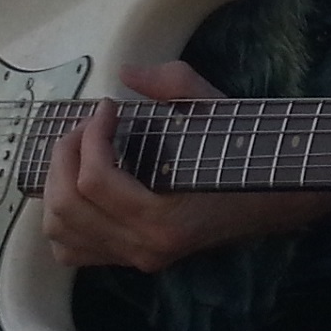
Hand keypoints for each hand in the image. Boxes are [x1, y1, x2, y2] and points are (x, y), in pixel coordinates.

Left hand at [43, 62, 330, 272]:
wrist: (274, 201)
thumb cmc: (246, 155)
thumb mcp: (216, 111)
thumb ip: (173, 84)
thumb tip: (126, 72)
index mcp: (165, 218)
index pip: (95, 181)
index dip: (89, 135)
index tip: (107, 107)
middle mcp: (145, 247)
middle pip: (67, 205)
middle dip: (65, 154)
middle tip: (88, 125)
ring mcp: (137, 258)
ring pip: (60, 230)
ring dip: (57, 184)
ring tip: (79, 151)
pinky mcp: (131, 259)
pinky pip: (71, 250)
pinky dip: (61, 219)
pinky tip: (79, 186)